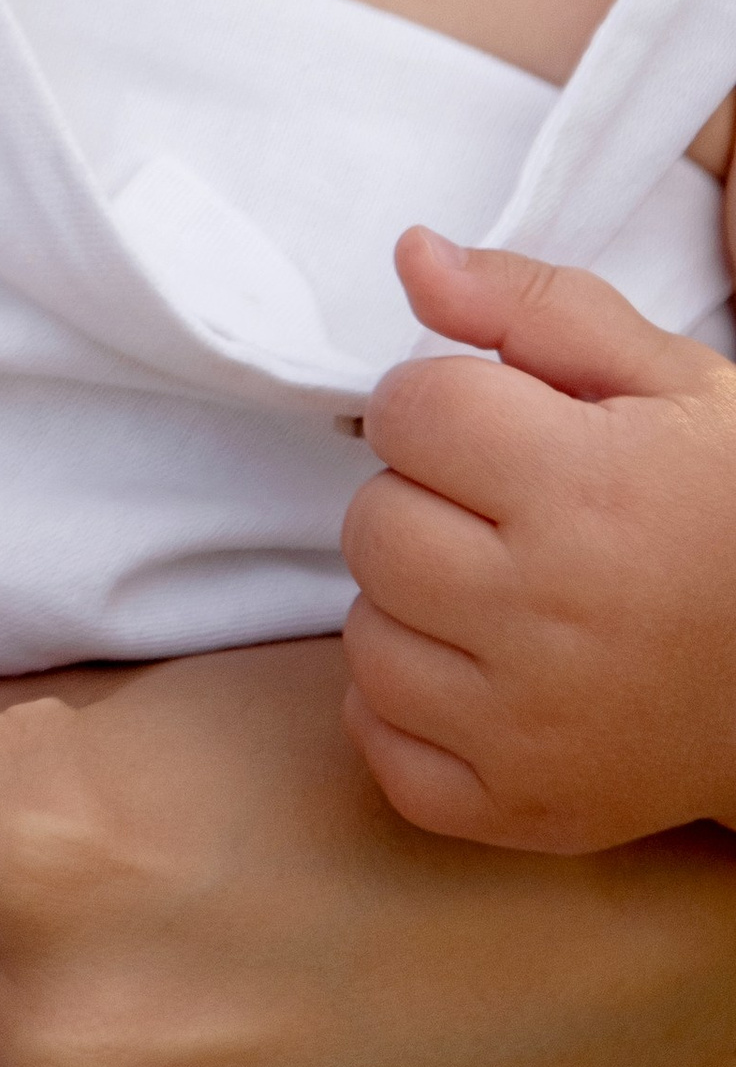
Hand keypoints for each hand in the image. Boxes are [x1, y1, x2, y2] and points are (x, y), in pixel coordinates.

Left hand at [340, 228, 735, 851]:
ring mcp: (532, 728)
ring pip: (367, 634)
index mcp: (584, 488)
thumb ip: (533, 306)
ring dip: (411, 603)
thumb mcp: (669, 379)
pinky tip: (478, 672)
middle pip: (371, 523)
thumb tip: (412, 255)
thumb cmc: (733, 508)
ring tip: (498, 591)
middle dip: (421, 499)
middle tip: (500, 510)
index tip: (496, 426)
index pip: (409, 410)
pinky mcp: (525, 810)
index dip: (442, 403)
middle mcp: (548, 613)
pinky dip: (408, 710)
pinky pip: (384, 747)